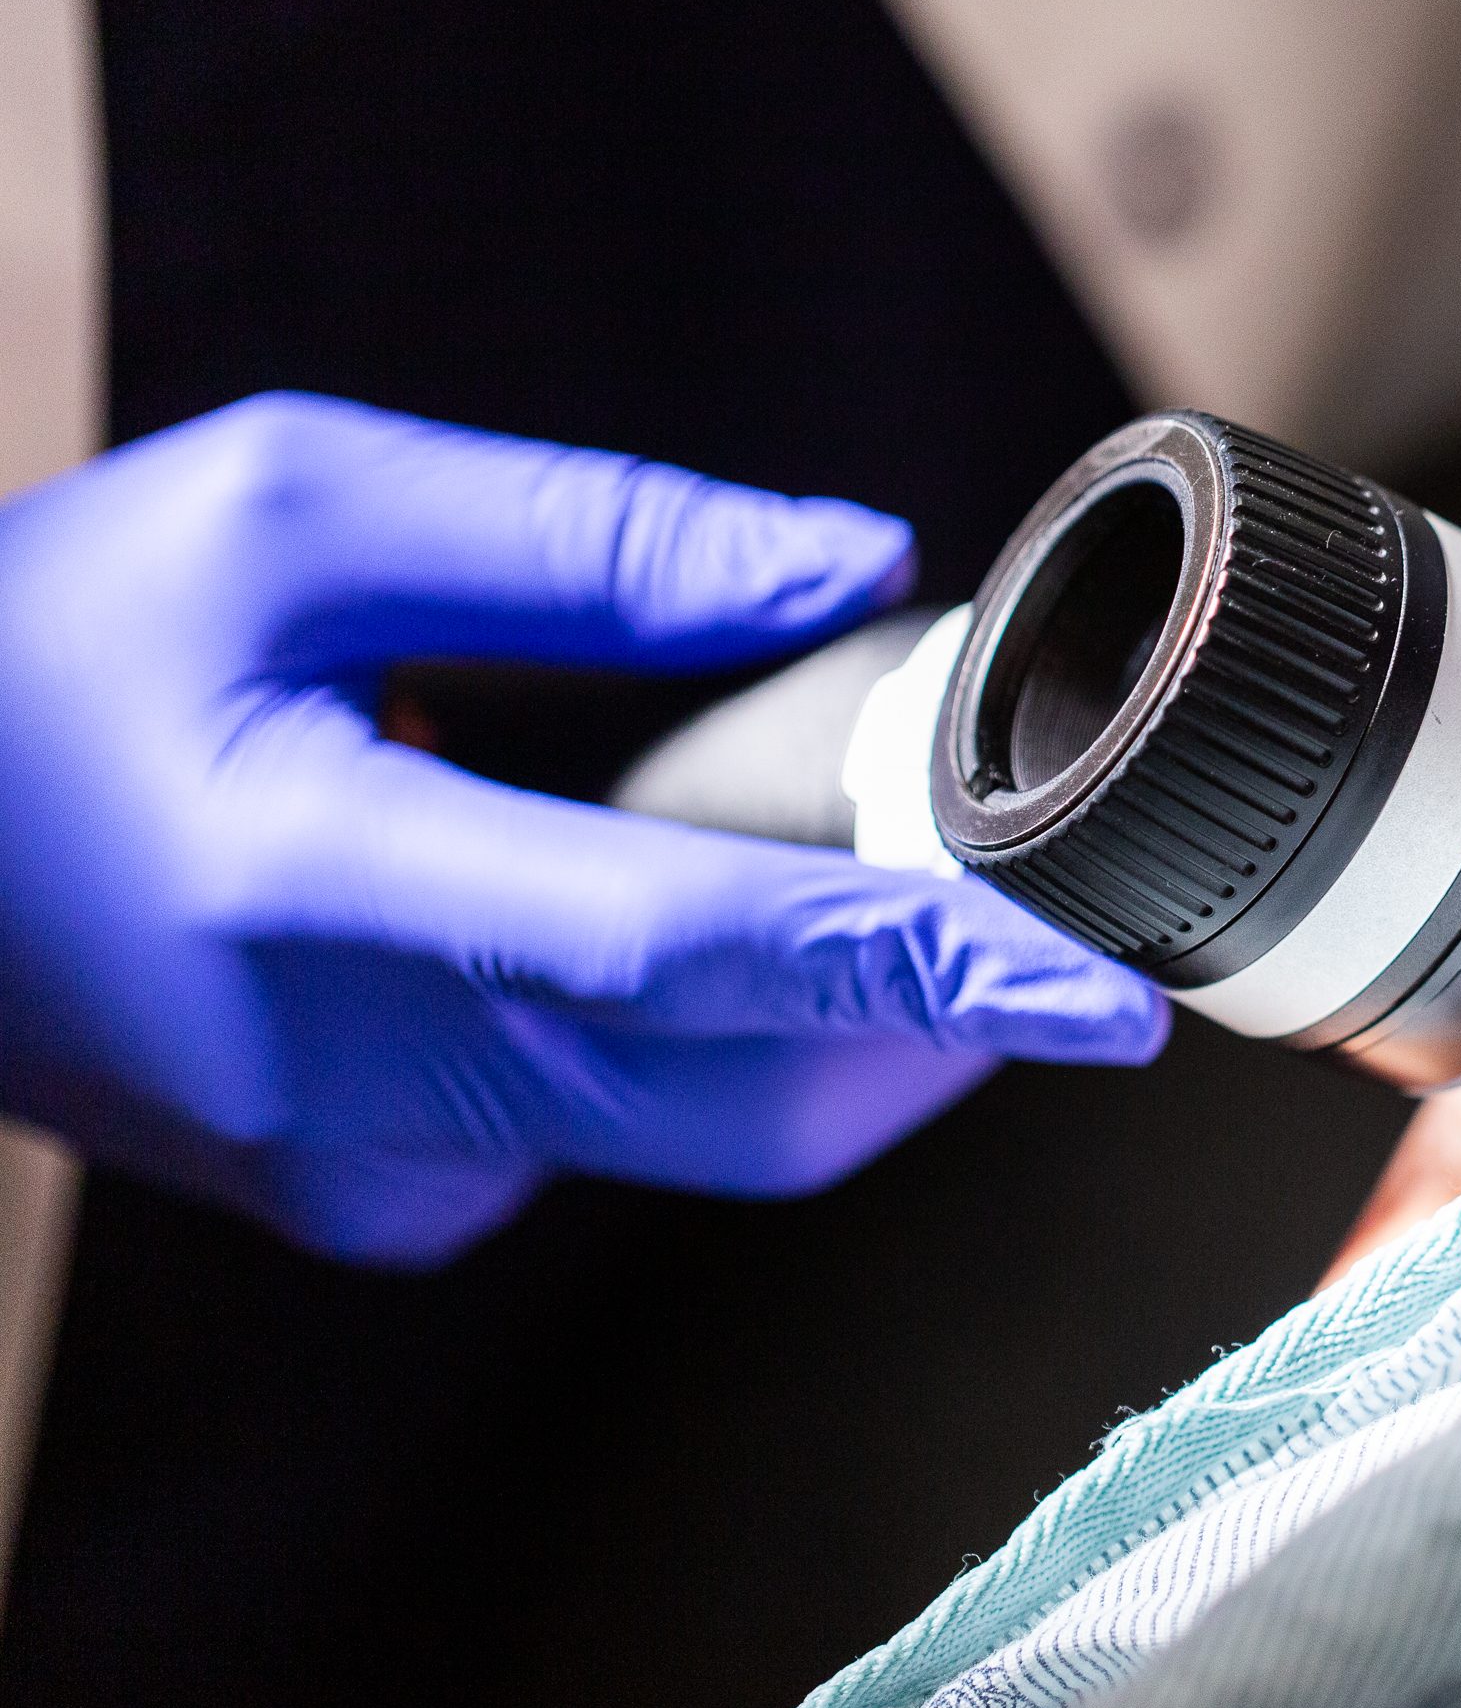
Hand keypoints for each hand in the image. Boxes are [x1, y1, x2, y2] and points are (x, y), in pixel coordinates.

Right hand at [0, 395, 1165, 1263]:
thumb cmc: (53, 640)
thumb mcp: (294, 504)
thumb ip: (588, 541)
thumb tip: (848, 564)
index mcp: (324, 878)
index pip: (690, 950)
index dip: (919, 971)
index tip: (1108, 993)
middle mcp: (356, 1073)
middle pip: (751, 1096)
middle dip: (941, 1018)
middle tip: (1046, 899)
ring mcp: (361, 1167)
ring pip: (701, 1142)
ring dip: (846, 1037)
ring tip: (911, 890)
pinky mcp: (367, 1203)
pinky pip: (606, 1149)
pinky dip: (708, 1056)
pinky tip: (701, 936)